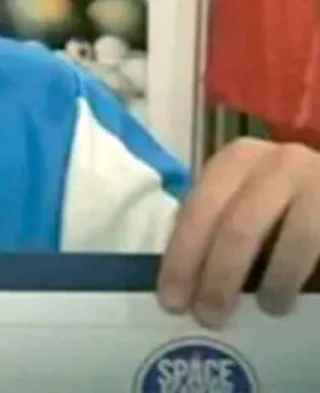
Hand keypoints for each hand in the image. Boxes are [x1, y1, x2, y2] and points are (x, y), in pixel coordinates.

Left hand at [157, 137, 319, 326]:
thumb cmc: (282, 200)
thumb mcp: (243, 199)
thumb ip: (215, 224)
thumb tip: (182, 278)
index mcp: (236, 160)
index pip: (198, 211)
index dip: (181, 259)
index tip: (172, 301)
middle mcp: (274, 162)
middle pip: (236, 226)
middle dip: (219, 277)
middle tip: (210, 317)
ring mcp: (315, 180)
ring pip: (290, 241)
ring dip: (273, 284)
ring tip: (266, 310)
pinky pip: (319, 243)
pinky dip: (302, 275)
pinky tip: (292, 295)